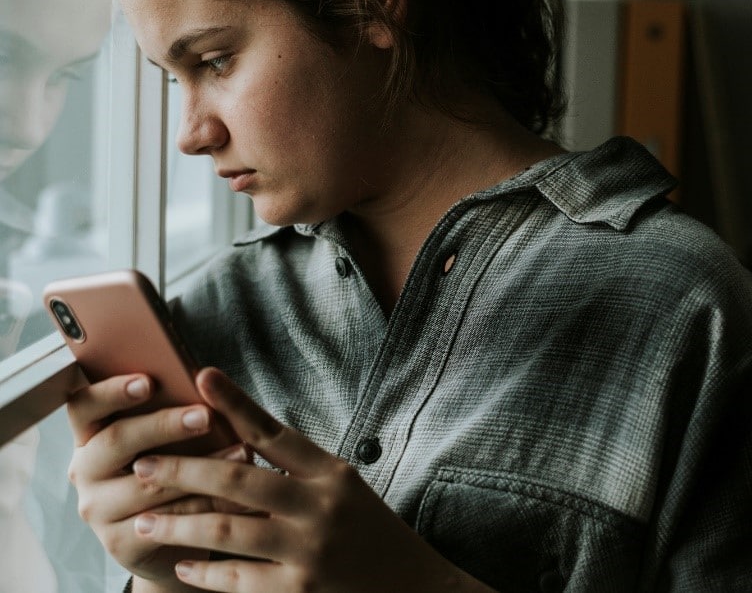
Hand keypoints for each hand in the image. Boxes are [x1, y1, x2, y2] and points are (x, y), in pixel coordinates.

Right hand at [66, 374, 249, 589]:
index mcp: (91, 434)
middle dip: (164, 425)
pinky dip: (206, 505)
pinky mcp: (119, 543)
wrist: (176, 538)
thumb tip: (207, 379)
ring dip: (200, 467)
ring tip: (242, 452)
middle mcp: (85, 470)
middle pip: (116, 440)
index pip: (85, 405)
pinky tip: (238, 495)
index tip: (148, 381)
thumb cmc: (178, 467)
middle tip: (205, 416)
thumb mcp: (171, 438)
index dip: (112, 391)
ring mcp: (97, 509)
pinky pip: (165, 521)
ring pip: (148, 483)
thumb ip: (175, 410)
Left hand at [130, 367, 494, 592]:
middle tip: (142, 463)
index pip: (274, 430)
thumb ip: (297, 466)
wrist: (412, 586)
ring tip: (143, 519)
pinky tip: (179, 564)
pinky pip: (236, 580)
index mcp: (332, 473)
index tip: (200, 377)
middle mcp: (320, 506)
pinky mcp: (298, 592)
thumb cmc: (370, 531)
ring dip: (176, 524)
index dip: (235, 403)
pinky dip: (202, 572)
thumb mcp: (344, 486)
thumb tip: (240, 436)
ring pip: (224, 531)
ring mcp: (308, 552)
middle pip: (237, 477)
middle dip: (182, 468)